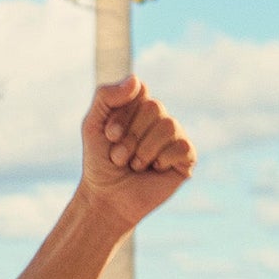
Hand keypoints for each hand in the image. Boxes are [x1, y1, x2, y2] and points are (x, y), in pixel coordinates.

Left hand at [79, 74, 195, 230]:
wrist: (107, 198)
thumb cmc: (99, 161)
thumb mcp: (92, 125)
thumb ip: (105, 96)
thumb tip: (136, 79)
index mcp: (138, 105)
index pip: (139, 90)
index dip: (123, 114)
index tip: (109, 135)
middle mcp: (159, 117)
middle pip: (154, 106)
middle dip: (130, 135)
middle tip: (118, 156)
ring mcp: (175, 136)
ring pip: (169, 125)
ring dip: (143, 151)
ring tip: (133, 165)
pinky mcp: (187, 157)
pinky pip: (182, 146)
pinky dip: (161, 161)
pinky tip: (154, 170)